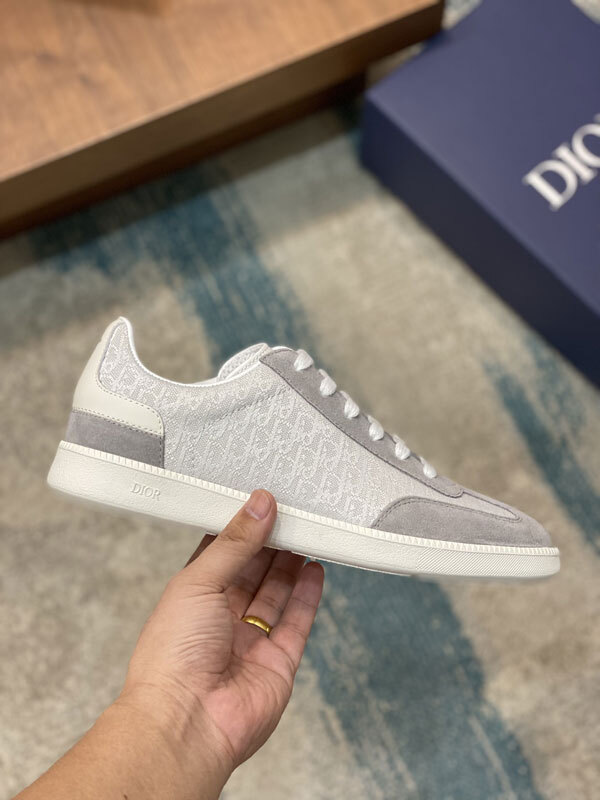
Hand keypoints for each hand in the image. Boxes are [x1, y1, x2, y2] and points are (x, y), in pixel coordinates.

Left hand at [120, 490, 324, 781]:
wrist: (186, 722)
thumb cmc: (172, 655)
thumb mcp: (199, 581)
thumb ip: (235, 543)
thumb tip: (260, 504)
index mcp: (193, 596)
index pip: (221, 552)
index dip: (242, 528)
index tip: (262, 501)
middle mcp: (221, 617)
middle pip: (253, 571)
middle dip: (271, 542)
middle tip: (292, 512)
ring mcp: (250, 640)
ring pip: (277, 593)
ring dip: (292, 563)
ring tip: (308, 531)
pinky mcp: (278, 661)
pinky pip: (297, 621)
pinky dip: (308, 594)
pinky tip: (316, 568)